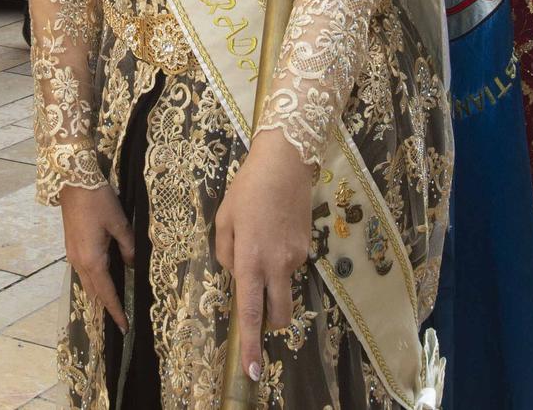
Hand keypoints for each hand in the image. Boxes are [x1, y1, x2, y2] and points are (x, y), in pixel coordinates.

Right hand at [58, 182, 134, 332]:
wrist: (74, 182)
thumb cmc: (99, 201)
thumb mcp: (119, 223)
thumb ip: (128, 247)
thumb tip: (133, 265)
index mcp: (93, 260)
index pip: (106, 293)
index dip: (116, 310)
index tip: (123, 327)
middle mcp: (79, 262)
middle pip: (94, 292)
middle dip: (106, 307)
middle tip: (119, 322)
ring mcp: (73, 255)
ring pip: (87, 283)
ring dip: (99, 295)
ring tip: (111, 306)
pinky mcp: (71, 247)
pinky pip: (83, 272)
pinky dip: (93, 282)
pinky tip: (101, 281)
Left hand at [215, 131, 315, 379]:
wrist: (287, 163)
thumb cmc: (248, 189)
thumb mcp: (225, 219)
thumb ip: (226, 254)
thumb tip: (237, 275)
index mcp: (251, 260)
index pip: (251, 312)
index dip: (251, 344)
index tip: (252, 370)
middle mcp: (277, 265)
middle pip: (278, 315)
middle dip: (269, 324)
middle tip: (258, 310)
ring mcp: (296, 258)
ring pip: (283, 287)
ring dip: (272, 281)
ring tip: (260, 240)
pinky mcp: (307, 248)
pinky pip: (289, 266)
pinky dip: (279, 261)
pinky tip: (273, 230)